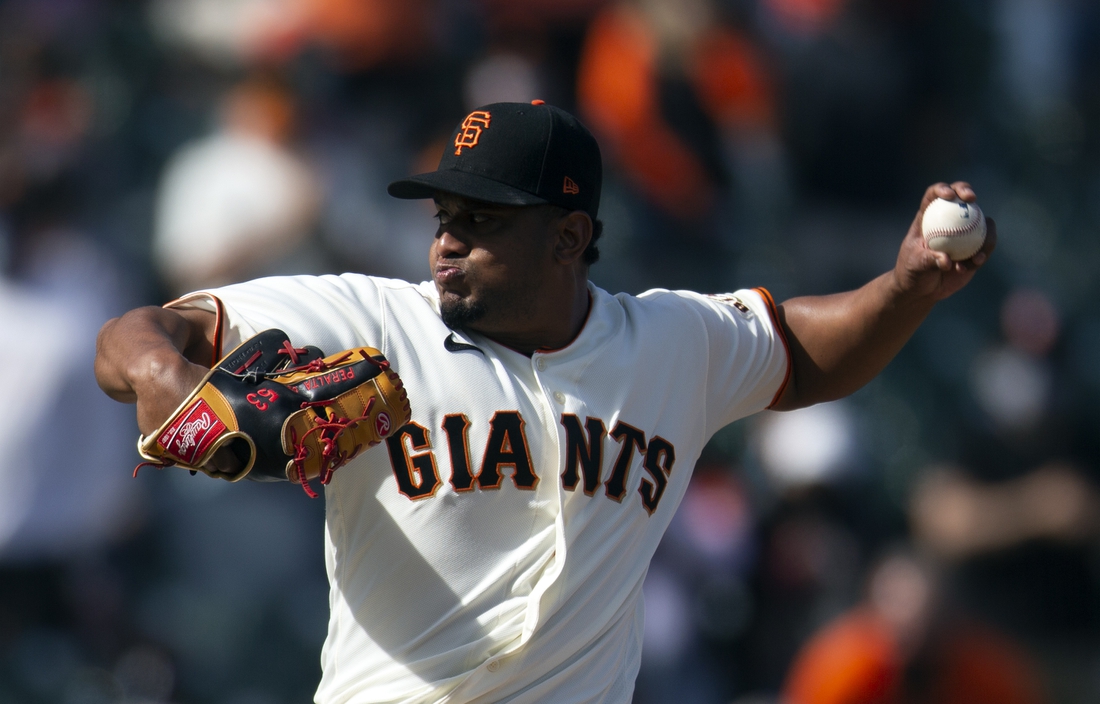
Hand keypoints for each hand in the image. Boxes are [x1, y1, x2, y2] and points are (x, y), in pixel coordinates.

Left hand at [892, 181, 996, 300]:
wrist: (921, 289)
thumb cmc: (912, 273)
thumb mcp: (916, 266)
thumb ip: (929, 260)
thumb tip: (946, 260)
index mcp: (927, 219)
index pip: (933, 196)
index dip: (941, 189)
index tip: (949, 195)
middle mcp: (947, 221)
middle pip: (959, 198)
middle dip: (966, 191)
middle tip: (972, 199)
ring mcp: (963, 234)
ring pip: (980, 222)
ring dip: (983, 232)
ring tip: (975, 252)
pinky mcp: (974, 249)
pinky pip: (984, 246)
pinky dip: (982, 253)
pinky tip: (974, 263)